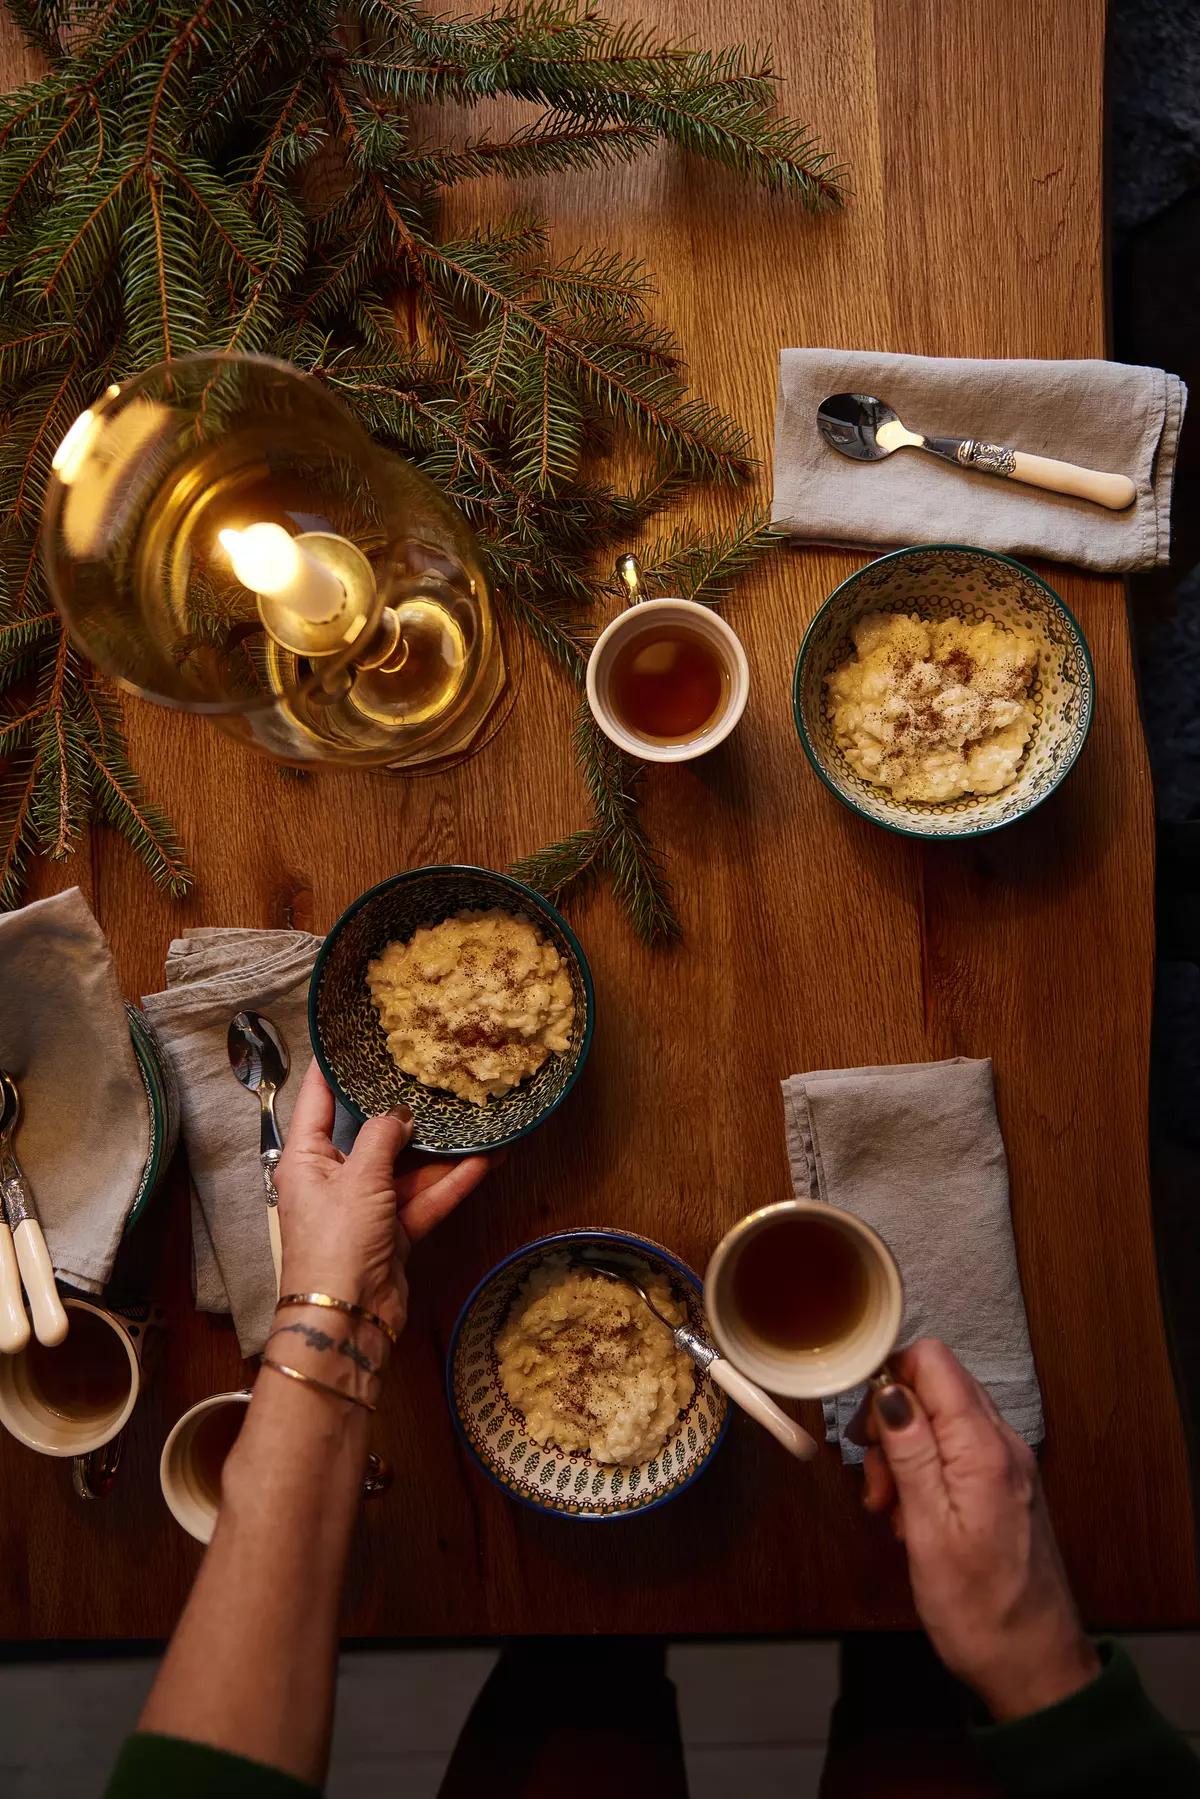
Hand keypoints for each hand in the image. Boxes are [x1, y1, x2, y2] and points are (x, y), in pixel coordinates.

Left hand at [274, 1061, 498, 1341]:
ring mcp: (367, 1206)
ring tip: (477, 1118)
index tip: (351, 1036)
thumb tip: (401, 1112)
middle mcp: (335, 1176)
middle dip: (405, 1110)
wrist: (346, 1318)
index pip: (317, 1100)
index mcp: (307, 1157)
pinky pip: (425, 1198)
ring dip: (442, 1151)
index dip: (333, 1067)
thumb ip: (383, 1136)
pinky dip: (452, 1183)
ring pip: (407, 1168)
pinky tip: (486, 1160)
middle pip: (372, 1133)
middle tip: (433, 1074)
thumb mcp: (359, 1178)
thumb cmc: (336, 1241)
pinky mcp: (395, 1232)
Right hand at [859, 1338, 1099, 1721]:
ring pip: (942, 1421)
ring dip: (906, 1454)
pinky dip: (927, 1473)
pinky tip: (916, 1519)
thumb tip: (889, 1387)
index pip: (933, 1360)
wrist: (1035, 1668)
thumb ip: (910, 1453)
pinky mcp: (1006, 1487)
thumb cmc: (978, 1609)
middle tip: (877, 1484)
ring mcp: (1008, 1465)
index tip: (865, 1428)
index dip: (889, 1377)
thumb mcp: (928, 1531)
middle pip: (935, 1386)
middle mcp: (1003, 1444)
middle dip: (893, 1422)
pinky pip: (958, 1453)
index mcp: (983, 1448)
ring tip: (894, 1511)